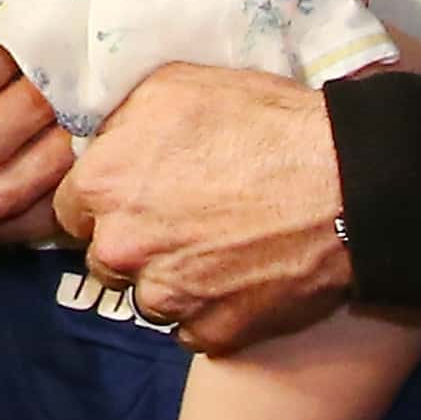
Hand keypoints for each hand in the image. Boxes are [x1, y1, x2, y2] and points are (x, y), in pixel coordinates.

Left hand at [55, 62, 362, 348]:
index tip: (140, 190)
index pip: (71, 207)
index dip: (107, 198)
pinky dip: (211, 309)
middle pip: (105, 256)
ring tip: (220, 246)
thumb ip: (119, 120)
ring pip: (148, 296)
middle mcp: (121, 249)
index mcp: (101, 186)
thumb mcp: (175, 86)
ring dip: (172, 278)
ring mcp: (166, 298)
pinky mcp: (212, 332)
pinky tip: (241, 276)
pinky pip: (192, 329)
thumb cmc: (265, 125)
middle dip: (135, 240)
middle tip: (185, 217)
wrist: (349, 184)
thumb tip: (99, 140)